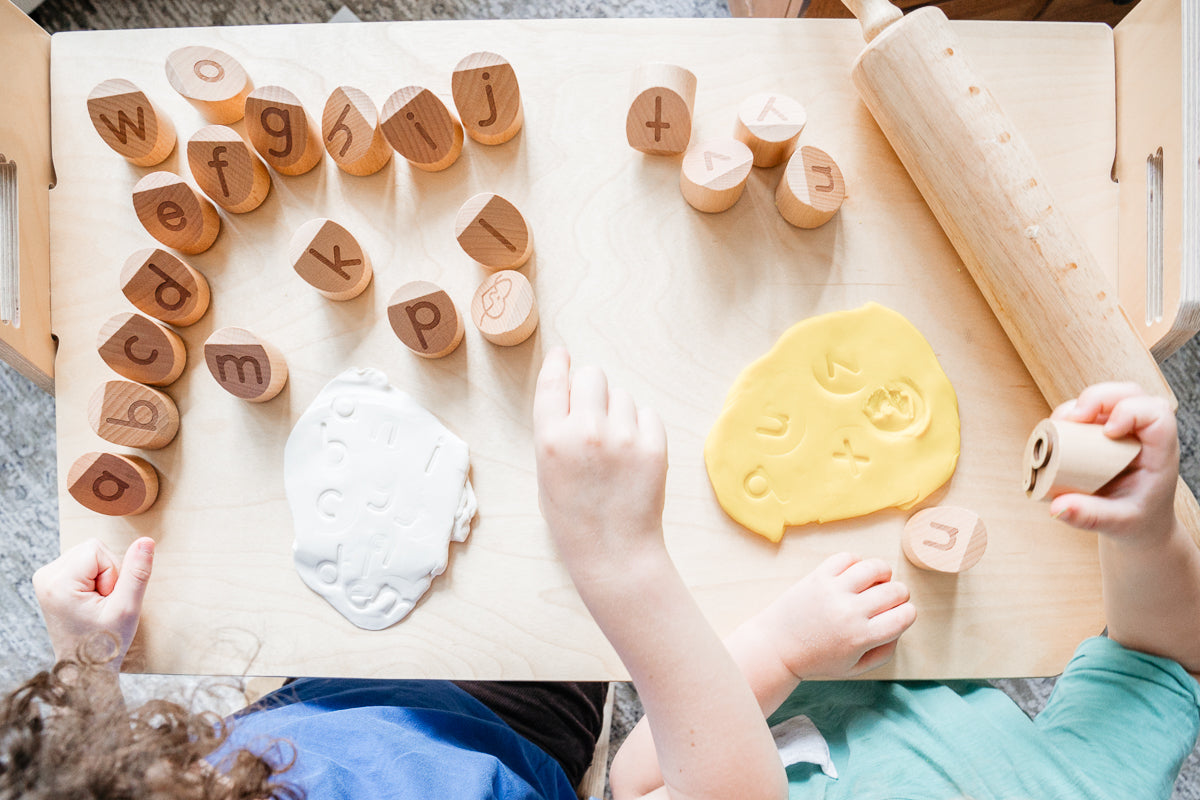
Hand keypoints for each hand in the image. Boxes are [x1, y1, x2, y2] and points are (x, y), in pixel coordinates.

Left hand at [32, 537, 154, 668]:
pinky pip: (83, 564)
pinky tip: (90, 601)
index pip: (96, 549)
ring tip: (97, 604)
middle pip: (92, 549)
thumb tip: (146, 540)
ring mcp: (45, 579)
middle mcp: (45, 576)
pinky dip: (93, 579)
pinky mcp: (51, 582)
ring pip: (89, 555)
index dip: (112, 573)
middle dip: (107, 574)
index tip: (106, 600)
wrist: (85, 668)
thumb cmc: (104, 644)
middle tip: (102, 604)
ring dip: (102, 577)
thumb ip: (137, 572)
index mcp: (57, 582)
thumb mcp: (127, 607)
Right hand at [533, 348, 668, 584]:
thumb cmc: (574, 518)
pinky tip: (634, 455)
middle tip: (593, 413)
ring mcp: (623, 438)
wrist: (614, 553)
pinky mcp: (654, 447)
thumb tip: (572, 394)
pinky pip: (648, 415)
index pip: (553, 382)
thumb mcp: (546, 473)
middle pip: (592, 376)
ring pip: (622, 395)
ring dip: (618, 412)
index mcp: (551, 439)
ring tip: (615, 448)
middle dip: (592, 389)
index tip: (563, 355)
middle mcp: (586, 431)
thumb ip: (556, 431)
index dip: (558, 363)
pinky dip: (642, 428)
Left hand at [741, 553, 915, 679]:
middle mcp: (850, 612)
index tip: (899, 615)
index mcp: (862, 637)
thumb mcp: (854, 668)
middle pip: (895, 590)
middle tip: (886, 601)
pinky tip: (852, 575)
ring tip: (874, 583)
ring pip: (875, 568)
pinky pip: (847, 557)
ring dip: (882, 574)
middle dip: (899, 595)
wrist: (777, 648)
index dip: (908, 613)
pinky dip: (856, 562)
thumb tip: (900, 625)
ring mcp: (833, 591)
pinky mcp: (818, 576)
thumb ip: (884, 652)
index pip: (905, 615)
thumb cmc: (816, 661)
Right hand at [1049, 382, 1177, 542]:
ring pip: (1106, 395)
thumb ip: (1090, 517)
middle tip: (1072, 418)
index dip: (1131, 412)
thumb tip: (1056, 507)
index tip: (1108, 433)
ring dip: (1079, 403)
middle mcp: (1143, 433)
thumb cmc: (1136, 520)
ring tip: (1057, 425)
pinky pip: (1087, 409)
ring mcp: (1122, 428)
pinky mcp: (1101, 430)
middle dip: (1098, 397)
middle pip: (1129, 393)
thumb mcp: (1119, 524)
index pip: (1156, 414)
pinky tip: (1055, 430)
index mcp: (1160, 451)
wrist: (1138, 523)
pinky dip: (1069, 414)